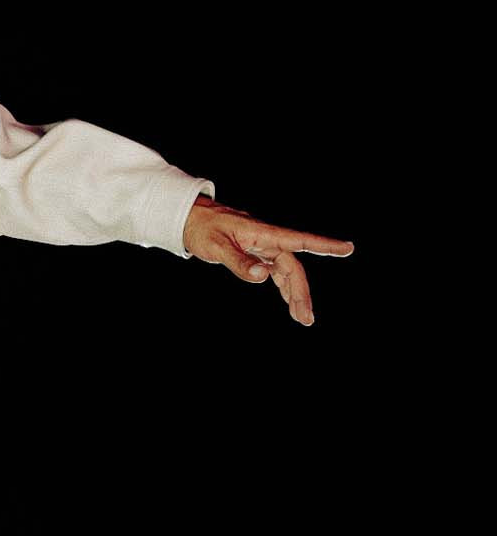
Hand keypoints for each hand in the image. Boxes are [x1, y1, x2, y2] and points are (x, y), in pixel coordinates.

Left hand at [182, 194, 354, 325]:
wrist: (187, 217)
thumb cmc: (201, 228)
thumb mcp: (215, 246)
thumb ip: (239, 261)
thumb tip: (264, 276)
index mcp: (262, 233)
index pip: (299, 240)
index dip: (324, 245)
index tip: (347, 248)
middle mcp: (267, 239)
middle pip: (292, 266)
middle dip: (301, 292)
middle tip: (306, 319)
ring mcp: (262, 246)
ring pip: (286, 271)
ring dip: (294, 293)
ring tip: (302, 318)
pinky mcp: (255, 252)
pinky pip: (276, 270)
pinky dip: (283, 286)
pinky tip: (289, 302)